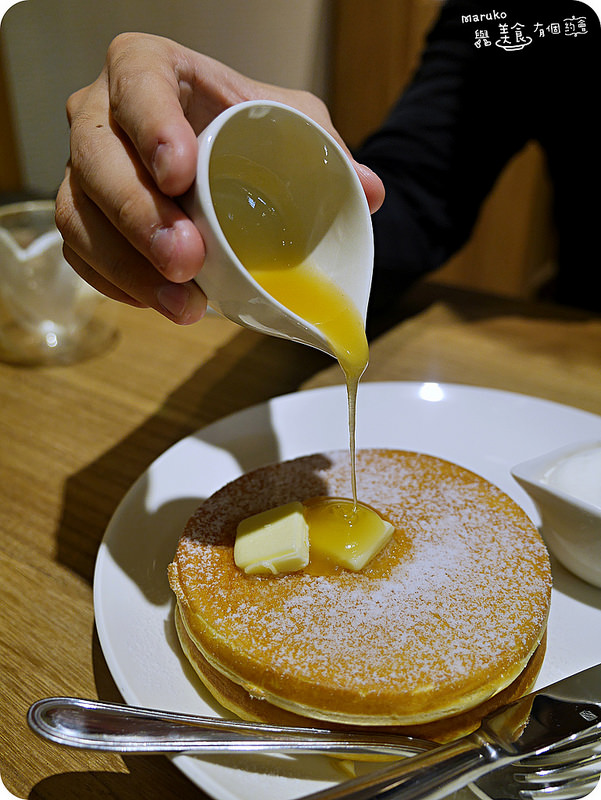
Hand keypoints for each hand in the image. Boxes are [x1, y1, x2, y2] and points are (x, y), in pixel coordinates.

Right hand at [55, 32, 384, 324]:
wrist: (220, 161)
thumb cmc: (247, 131)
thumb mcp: (292, 123)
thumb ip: (326, 151)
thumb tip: (370, 193)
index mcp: (150, 71)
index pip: (136, 82)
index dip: (150, 125)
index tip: (182, 175)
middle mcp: (103, 117)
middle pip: (97, 160)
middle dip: (138, 216)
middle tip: (188, 260)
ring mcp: (88, 172)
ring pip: (80, 217)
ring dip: (128, 266)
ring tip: (184, 304)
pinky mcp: (87, 221)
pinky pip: (83, 255)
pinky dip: (120, 285)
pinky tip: (163, 303)